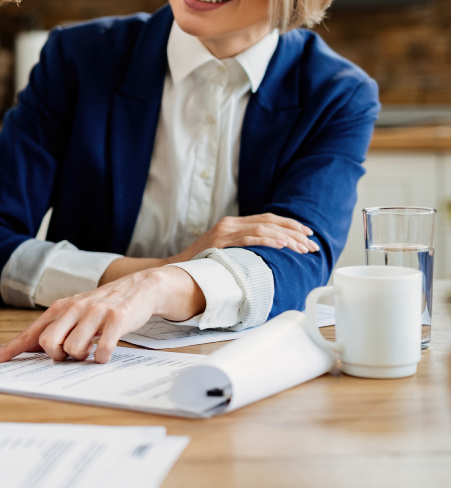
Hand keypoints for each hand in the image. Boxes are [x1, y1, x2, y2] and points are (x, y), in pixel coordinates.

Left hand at [0, 266, 202, 364]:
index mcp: (59, 309)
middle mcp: (73, 309)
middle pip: (47, 343)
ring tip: (92, 349)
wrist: (139, 288)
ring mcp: (94, 313)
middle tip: (71, 354)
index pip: (29, 333)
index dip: (9, 349)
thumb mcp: (74, 314)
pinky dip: (102, 357)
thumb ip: (54, 330)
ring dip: (82, 357)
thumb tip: (26, 350)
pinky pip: (102, 350)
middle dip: (56, 356)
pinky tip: (106, 352)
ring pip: (73, 349)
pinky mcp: (116, 319)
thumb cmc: (101, 307)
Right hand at [169, 213, 317, 262]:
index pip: (268, 219)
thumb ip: (242, 248)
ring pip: (263, 229)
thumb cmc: (202, 264)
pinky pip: (249, 238)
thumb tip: (270, 256)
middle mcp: (230, 224)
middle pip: (270, 222)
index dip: (291, 225)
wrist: (176, 268)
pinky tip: (282, 245)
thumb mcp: (224, 251)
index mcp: (233, 224)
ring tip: (303, 248)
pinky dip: (268, 240)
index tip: (308, 235)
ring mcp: (224, 231)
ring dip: (287, 238)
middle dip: (295, 233)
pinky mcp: (220, 241)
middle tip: (312, 246)